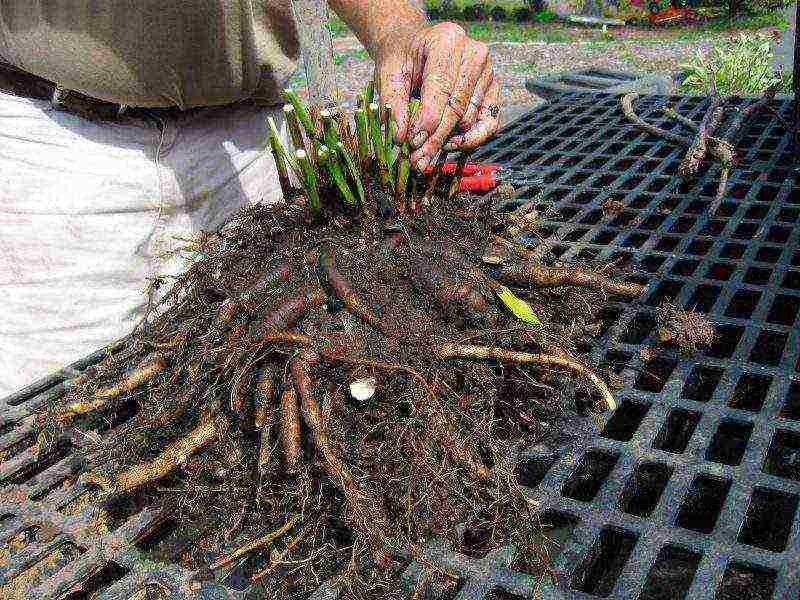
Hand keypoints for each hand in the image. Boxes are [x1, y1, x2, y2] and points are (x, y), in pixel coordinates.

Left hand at [374, 22, 499, 170]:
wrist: (416, 45)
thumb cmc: (401, 58)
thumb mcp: (388, 74)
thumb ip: (393, 104)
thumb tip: (401, 137)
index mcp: (448, 41)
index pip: (441, 90)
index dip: (427, 121)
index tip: (411, 143)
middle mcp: (475, 54)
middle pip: (457, 108)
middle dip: (435, 138)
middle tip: (418, 160)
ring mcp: (488, 72)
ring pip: (470, 119)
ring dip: (448, 141)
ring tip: (426, 152)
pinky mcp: (493, 89)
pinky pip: (489, 122)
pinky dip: (471, 138)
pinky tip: (450, 145)